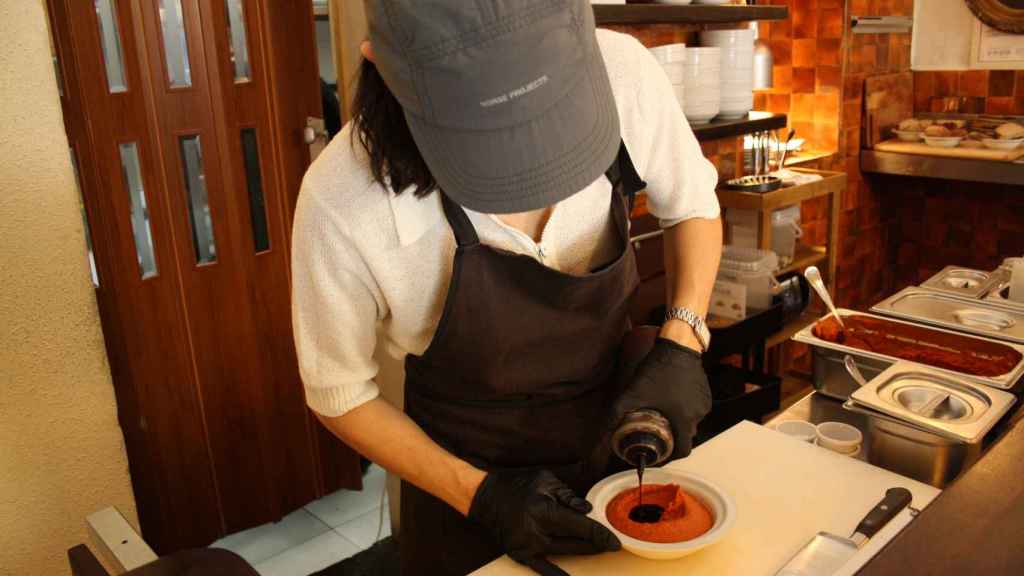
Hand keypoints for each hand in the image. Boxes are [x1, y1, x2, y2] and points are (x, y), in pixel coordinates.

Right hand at [469, 469, 620, 575]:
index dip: (600, 534)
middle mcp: (534, 531)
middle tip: (611, 544)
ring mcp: (526, 546)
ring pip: (564, 553)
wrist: (485, 497)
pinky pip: (542, 569)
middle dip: (596, 544)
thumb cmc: (517, 485)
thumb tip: (588, 510)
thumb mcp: (544, 480)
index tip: (615, 542)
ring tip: (598, 550)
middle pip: (575, 542)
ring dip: (583, 552)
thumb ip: (568, 496)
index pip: (579, 526)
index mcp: (541, 509)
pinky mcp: (519, 554)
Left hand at [611, 337, 711, 460]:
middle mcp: (698, 415)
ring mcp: (704, 403)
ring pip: (691, 421)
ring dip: (678, 421)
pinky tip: (672, 400)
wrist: (678, 345)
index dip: (671, 456)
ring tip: (663, 414)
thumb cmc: (658, 370)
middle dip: (672, 437)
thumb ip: (616, 413)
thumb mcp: (633, 392)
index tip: (660, 452)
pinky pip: (696, 408)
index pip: (682, 450)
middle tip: (656, 430)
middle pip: (686, 436)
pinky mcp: (706, 393)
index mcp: (683, 420)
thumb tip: (603, 431)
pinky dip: (686, 409)